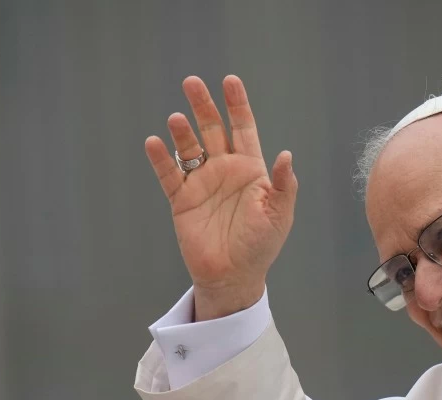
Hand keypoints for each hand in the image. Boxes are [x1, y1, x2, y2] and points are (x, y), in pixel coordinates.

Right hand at [144, 75, 297, 320]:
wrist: (234, 276)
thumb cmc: (261, 246)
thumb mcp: (279, 215)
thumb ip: (284, 185)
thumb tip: (287, 155)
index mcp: (250, 170)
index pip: (243, 129)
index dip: (237, 105)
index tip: (230, 82)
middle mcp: (224, 170)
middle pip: (212, 129)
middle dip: (203, 105)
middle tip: (192, 82)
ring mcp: (202, 183)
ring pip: (189, 147)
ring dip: (182, 131)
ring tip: (176, 118)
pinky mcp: (182, 200)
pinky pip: (169, 174)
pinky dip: (161, 158)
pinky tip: (154, 142)